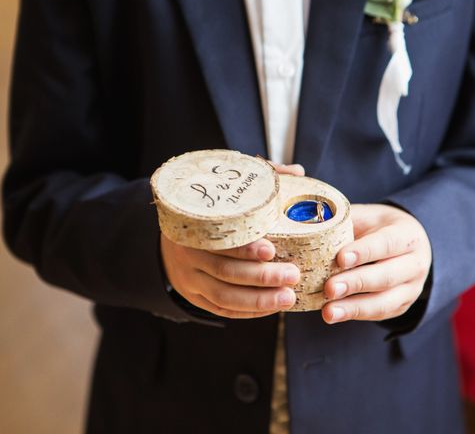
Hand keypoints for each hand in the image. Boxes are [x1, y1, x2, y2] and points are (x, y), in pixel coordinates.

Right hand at [161, 161, 304, 318]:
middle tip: (293, 275)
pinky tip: (272, 307)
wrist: (168, 240)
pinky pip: (222, 311)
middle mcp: (188, 257)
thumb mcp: (225, 193)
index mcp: (194, 228)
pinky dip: (248, 311)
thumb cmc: (209, 213)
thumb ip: (260, 180)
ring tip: (289, 297)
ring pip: (224, 297)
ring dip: (259, 300)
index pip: (218, 242)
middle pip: (225, 272)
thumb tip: (298, 171)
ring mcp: (190, 281)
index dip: (245, 248)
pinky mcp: (195, 298)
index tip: (272, 249)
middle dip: (261, 276)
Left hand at [322, 204, 431, 323]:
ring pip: (385, 302)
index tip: (341, 258)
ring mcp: (411, 289)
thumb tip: (309, 223)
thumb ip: (344, 220)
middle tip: (329, 288)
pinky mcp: (401, 306)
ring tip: (328, 311)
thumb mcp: (367, 216)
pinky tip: (335, 314)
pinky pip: (379, 314)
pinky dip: (355, 315)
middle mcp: (415, 264)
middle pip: (387, 276)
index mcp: (407, 235)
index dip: (364, 251)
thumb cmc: (379, 227)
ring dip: (354, 308)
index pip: (387, 243)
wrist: (406, 245)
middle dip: (356, 283)